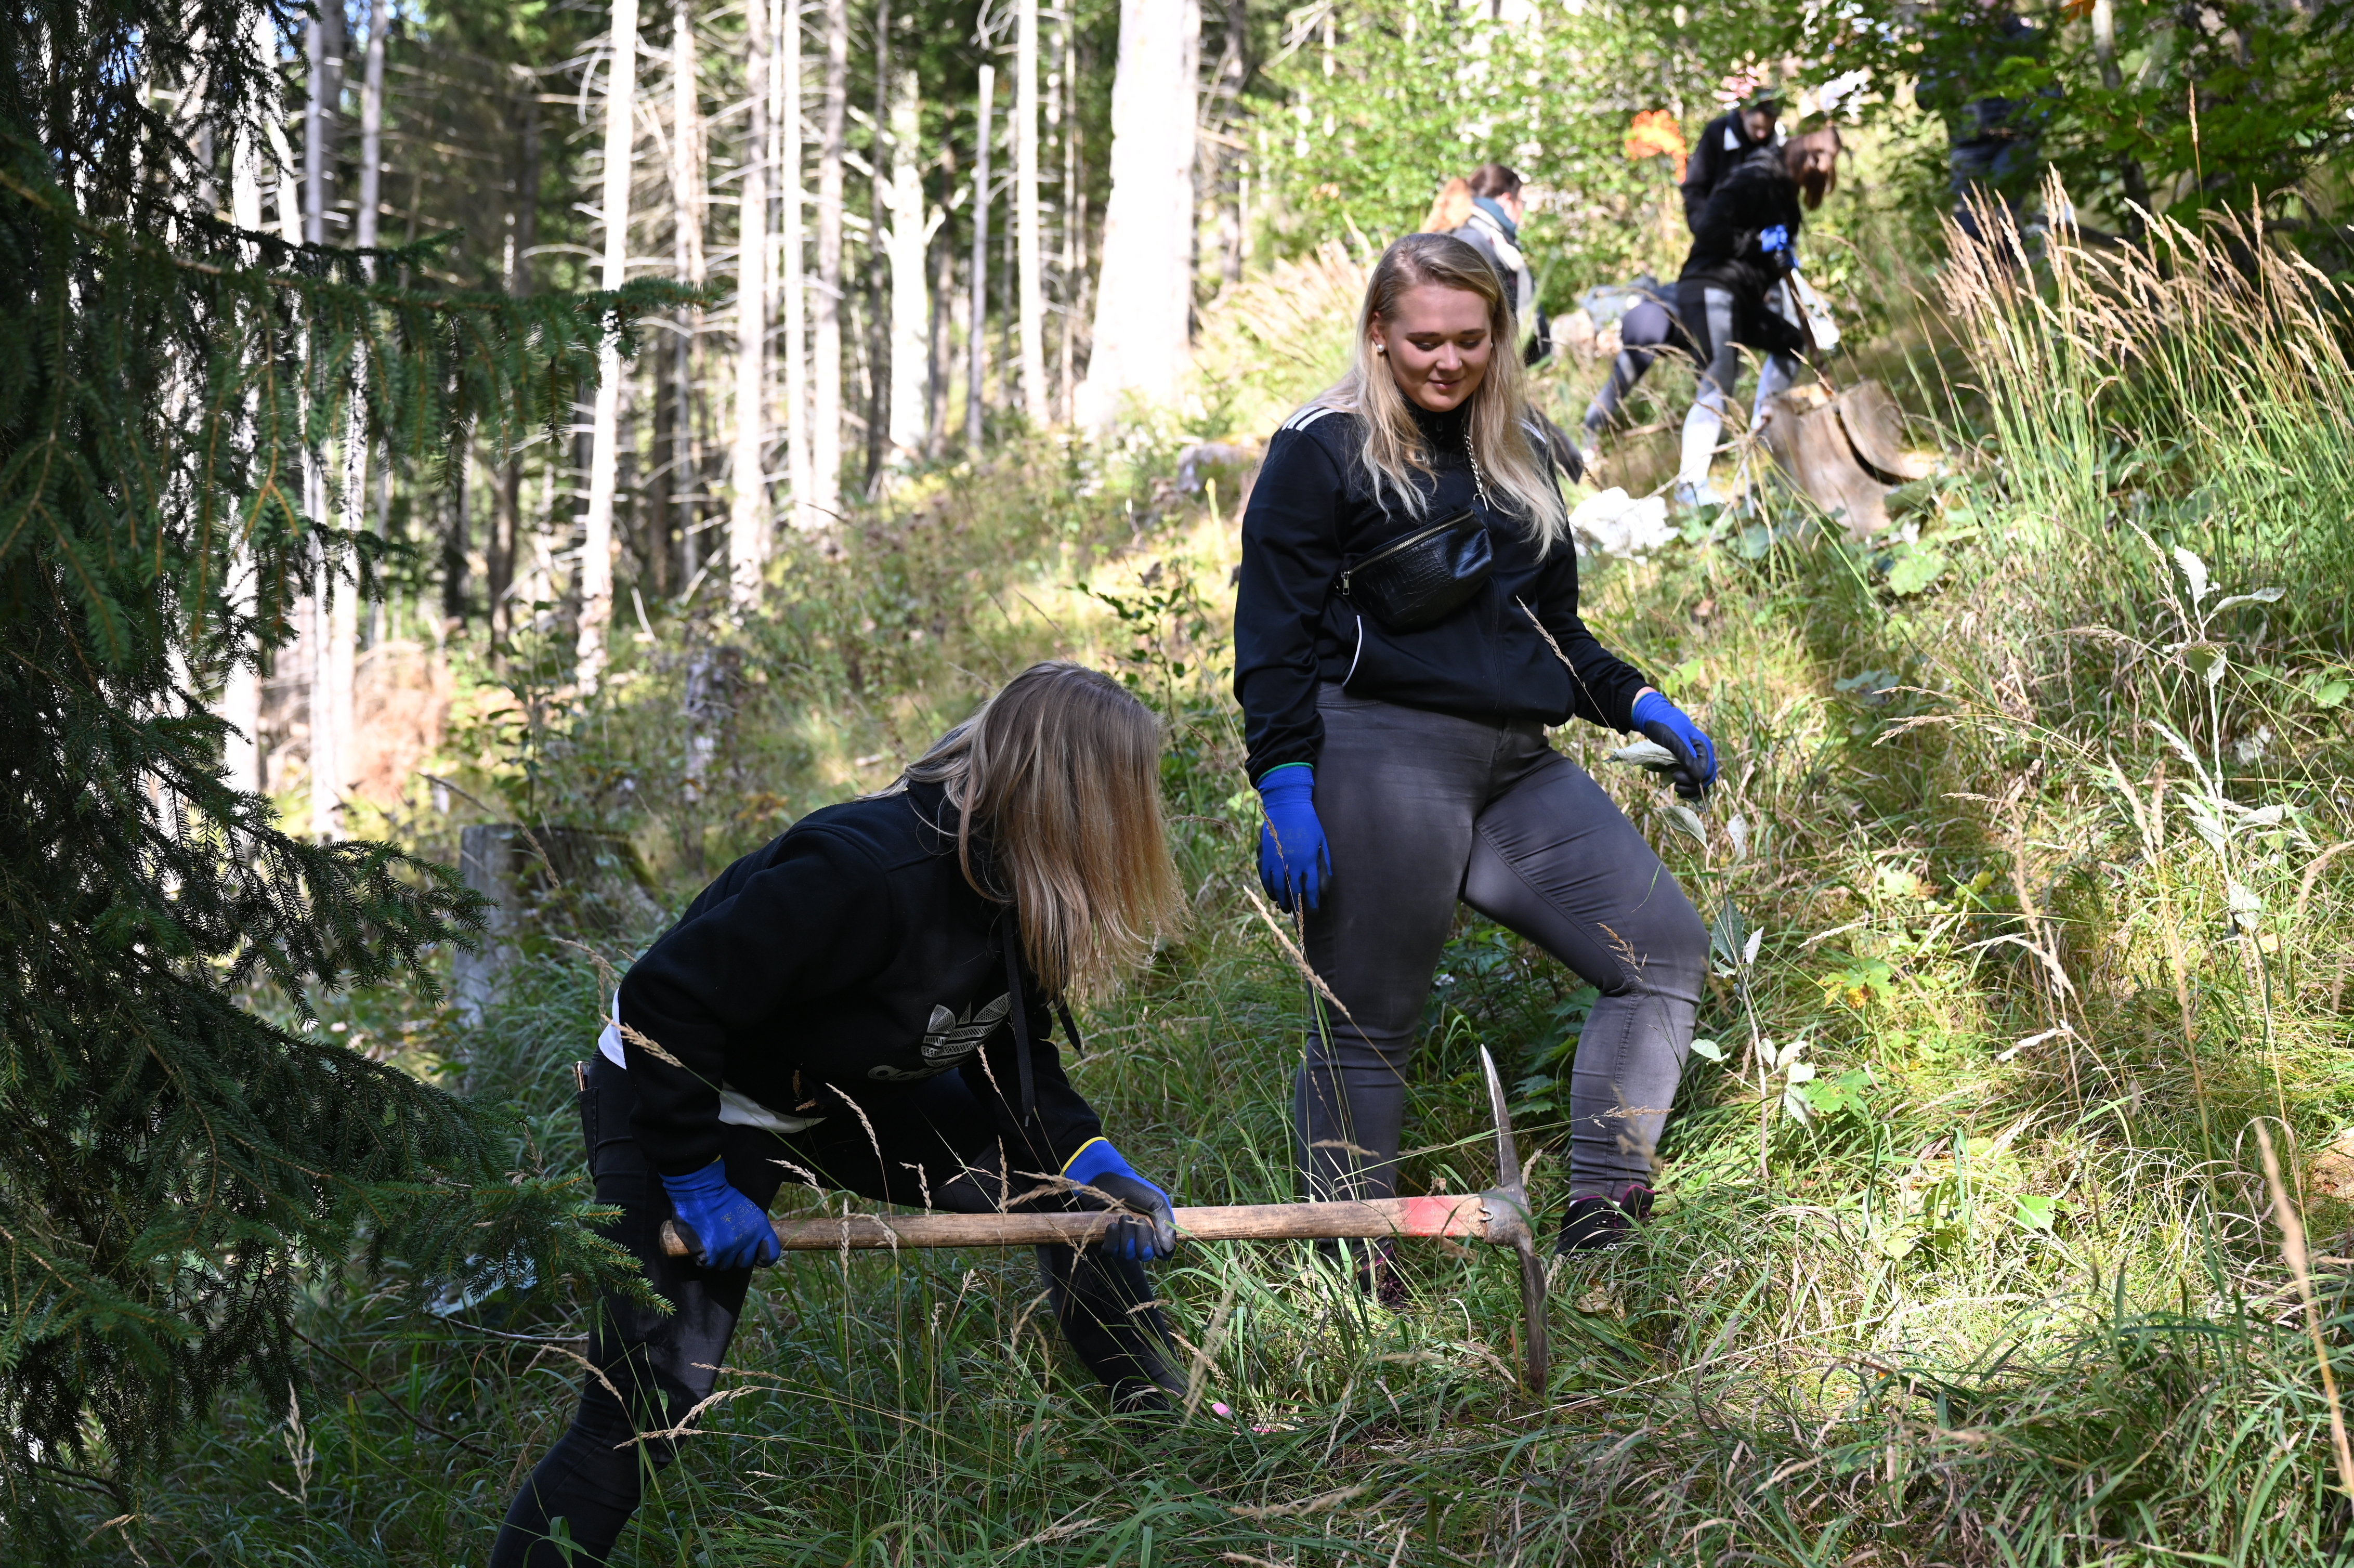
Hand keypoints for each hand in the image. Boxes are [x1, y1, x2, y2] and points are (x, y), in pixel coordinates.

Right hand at [660, 1159, 780, 1269]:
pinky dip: (701, 1256)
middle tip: (724, 1240)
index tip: (755, 1256)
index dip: (763, 1258)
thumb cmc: (723, 1199)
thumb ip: (754, 1231)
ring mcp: (729, 1247)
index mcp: (760, 1228)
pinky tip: (700, 1242)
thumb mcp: (749, 1212)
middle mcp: (747, 1239)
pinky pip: (707, 1264)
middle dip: (734, 1255)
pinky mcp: (710, 1253)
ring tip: (711, 1239)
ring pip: (724, 1265)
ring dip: (717, 1256)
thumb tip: (754, 1249)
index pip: (771, 1255)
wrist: (701, 1190)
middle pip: (744, 1262)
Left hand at [1062, 1139, 1177, 1260]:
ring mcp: (1122, 1243)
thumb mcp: (1156, 1201)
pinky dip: (1113, 1238)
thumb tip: (1168, 1250)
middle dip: (1142, 1237)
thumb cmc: (1136, 1190)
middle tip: (1138, 1219)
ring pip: (1128, 1253)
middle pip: (1144, 1255)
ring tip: (1122, 1217)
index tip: (1154, 1232)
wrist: (1110, 1180)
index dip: (1159, 1247)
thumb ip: (1166, 1223)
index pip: (1163, 1254)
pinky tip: (1112, 1225)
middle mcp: (1140, 1241)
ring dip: (1126, 1234)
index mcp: (1155, 1233)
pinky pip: (1111, 1251)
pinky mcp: (1106, 1242)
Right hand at [1255, 764, 1328, 912]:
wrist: (1287, 806)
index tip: (1313, 910)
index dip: (1312, 902)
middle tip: (1297, 913)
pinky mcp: (1265, 856)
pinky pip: (1266, 878)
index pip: (1311, 888)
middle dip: (1296, 905)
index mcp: (1308, 859)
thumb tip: (1324, 884)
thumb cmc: (1308, 823)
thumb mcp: (1322, 842)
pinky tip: (1274, 894)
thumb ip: (1324, 864)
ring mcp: (1276, 860)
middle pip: (1293, 891)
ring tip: (1285, 907)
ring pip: (1278, 887)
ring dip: (1281, 900)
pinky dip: (1269, 889)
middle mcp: (1292, 863)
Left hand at [1630, 690, 1717, 800]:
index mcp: (1704, 747)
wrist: (1657, 719)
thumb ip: (1686, 756)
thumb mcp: (1674, 740)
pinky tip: (1680, 787)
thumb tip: (1698, 776)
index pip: (1706, 770)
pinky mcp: (1690, 763)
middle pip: (1707, 777)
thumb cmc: (1665, 727)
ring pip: (1702, 780)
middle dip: (1693, 785)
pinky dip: (1689, 785)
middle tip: (1676, 786)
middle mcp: (1704, 754)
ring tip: (1677, 788)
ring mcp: (1698, 759)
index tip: (1675, 777)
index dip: (1693, 778)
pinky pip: (1695, 778)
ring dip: (1691, 788)